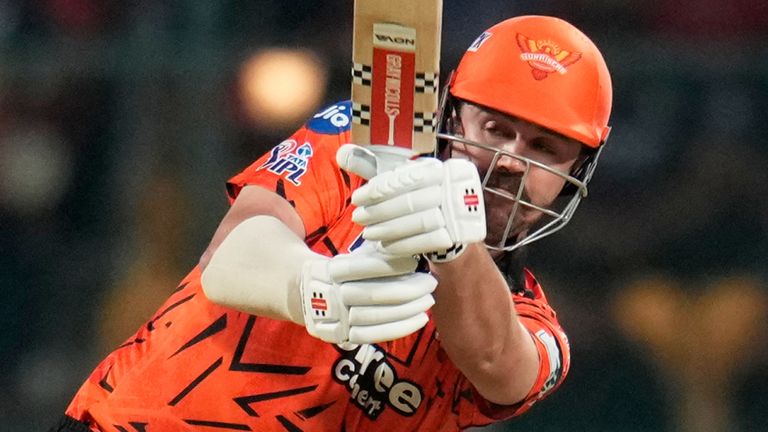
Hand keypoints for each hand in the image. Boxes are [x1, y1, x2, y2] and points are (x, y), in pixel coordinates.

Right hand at [300, 243, 436, 343]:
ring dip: (407, 310)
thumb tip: (412, 246)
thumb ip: (377, 252)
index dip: (390, 265)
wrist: (306, 295)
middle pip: (372, 294)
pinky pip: (373, 336)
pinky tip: (420, 319)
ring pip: (374, 317)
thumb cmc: (344, 270)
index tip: (415, 261)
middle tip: (430, 283)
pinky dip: (399, 328)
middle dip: (406, 290)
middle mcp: (329, 295)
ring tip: (428, 301)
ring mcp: (334, 319)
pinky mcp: (341, 336)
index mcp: (330, 270)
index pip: (362, 267)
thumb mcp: (353, 256)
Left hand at [337, 144, 485, 261]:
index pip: (405, 179)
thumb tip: (342, 154)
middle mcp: (452, 188)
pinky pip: (427, 242)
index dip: (378, 189)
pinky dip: (403, 245)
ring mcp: (457, 212)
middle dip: (380, 212)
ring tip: (368, 234)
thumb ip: (371, 166)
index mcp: (437, 169)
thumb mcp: (396, 179)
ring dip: (389, 230)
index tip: (357, 198)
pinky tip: (385, 246)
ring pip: (419, 222)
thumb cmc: (415, 196)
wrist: (448, 223)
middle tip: (357, 218)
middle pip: (411, 201)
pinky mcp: (457, 235)